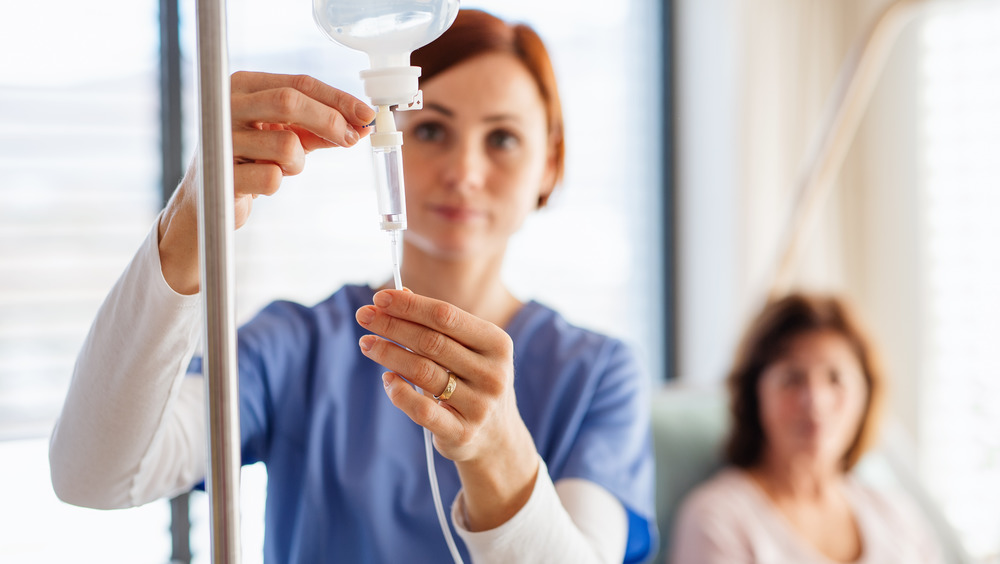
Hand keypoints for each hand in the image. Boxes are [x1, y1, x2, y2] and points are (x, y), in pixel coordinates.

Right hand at [157, 72, 374, 293]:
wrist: (206, 201)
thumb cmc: (250, 160)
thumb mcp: (285, 135)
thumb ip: (319, 128)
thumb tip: (360, 125)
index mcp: (243, 86)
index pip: (299, 83)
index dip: (338, 98)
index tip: (366, 114)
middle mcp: (226, 105)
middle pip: (290, 101)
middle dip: (330, 121)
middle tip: (352, 139)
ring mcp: (220, 139)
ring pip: (287, 145)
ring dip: (298, 163)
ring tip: (281, 168)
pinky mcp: (221, 175)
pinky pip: (273, 178)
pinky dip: (278, 183)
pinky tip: (260, 183)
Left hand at [355, 289, 539, 530]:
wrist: (496, 437)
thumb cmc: (473, 381)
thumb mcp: (466, 350)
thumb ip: (437, 324)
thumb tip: (400, 294)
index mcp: (497, 344)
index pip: (446, 316)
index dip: (410, 305)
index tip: (379, 297)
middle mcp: (492, 373)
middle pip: (431, 342)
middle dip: (392, 326)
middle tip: (363, 316)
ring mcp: (479, 405)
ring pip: (423, 372)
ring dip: (389, 354)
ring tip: (367, 343)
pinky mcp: (461, 433)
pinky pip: (422, 410)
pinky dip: (399, 392)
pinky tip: (386, 379)